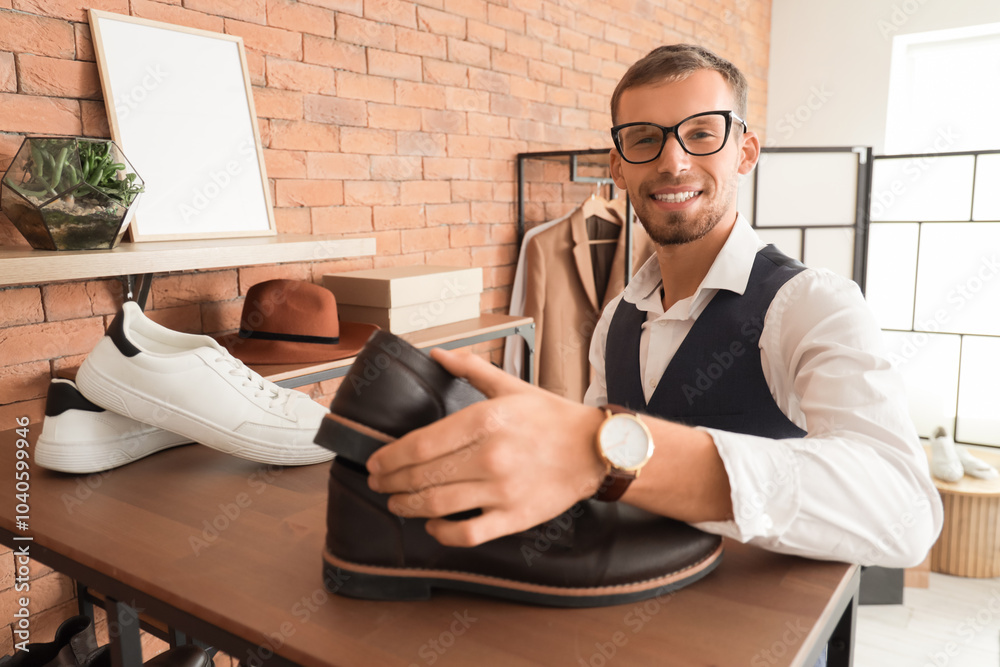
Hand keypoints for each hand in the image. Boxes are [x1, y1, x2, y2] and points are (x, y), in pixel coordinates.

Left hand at [366, 347, 606, 546]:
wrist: (595, 449)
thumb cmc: (551, 416)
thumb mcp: (510, 386)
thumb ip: (470, 369)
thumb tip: (437, 354)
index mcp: (486, 420)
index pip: (420, 444)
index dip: (389, 458)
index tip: (375, 463)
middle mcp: (490, 456)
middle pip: (422, 476)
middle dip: (390, 482)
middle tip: (378, 483)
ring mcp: (502, 490)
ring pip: (437, 505)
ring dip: (407, 506)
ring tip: (396, 503)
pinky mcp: (514, 516)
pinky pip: (467, 533)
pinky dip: (442, 532)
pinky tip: (432, 525)